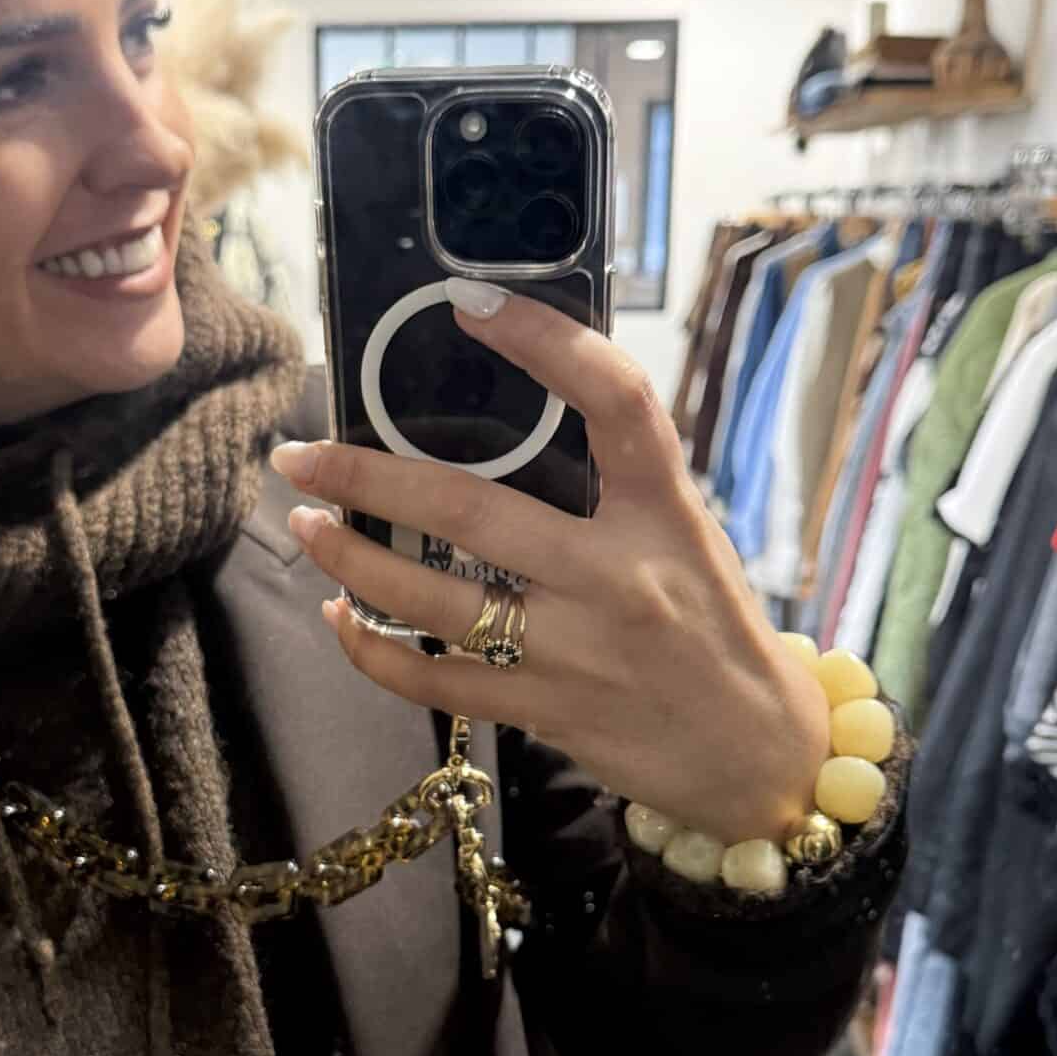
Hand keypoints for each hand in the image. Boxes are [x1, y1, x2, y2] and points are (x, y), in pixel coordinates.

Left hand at [272, 290, 829, 845]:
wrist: (758, 752)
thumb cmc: (712, 626)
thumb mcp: (687, 535)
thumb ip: (614, 486)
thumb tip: (507, 420)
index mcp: (665, 513)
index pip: (615, 402)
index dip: (545, 342)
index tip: (471, 303)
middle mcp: (618, 576)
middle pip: (468, 510)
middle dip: (365, 477)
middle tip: (299, 453)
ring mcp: (576, 651)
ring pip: (430, 600)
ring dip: (349, 559)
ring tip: (303, 524)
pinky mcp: (544, 711)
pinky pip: (432, 680)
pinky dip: (370, 650)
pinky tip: (340, 618)